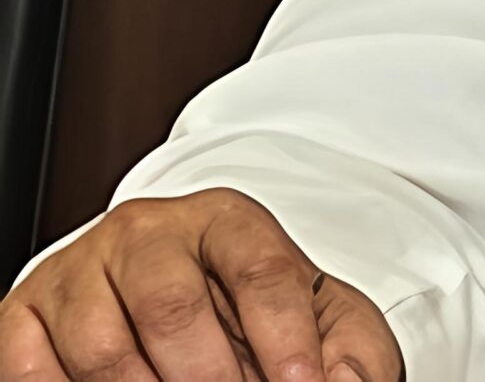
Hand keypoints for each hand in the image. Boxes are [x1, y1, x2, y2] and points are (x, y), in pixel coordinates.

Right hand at [0, 190, 402, 381]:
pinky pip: (32, 369)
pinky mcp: (23, 316)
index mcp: (227, 220)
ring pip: (103, 348)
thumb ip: (349, 349)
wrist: (179, 301)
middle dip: (208, 377)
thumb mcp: (319, 320)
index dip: (284, 336)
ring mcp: (79, 272)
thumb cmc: (251, 316)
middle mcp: (147, 233)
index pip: (260, 269)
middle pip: (173, 307)